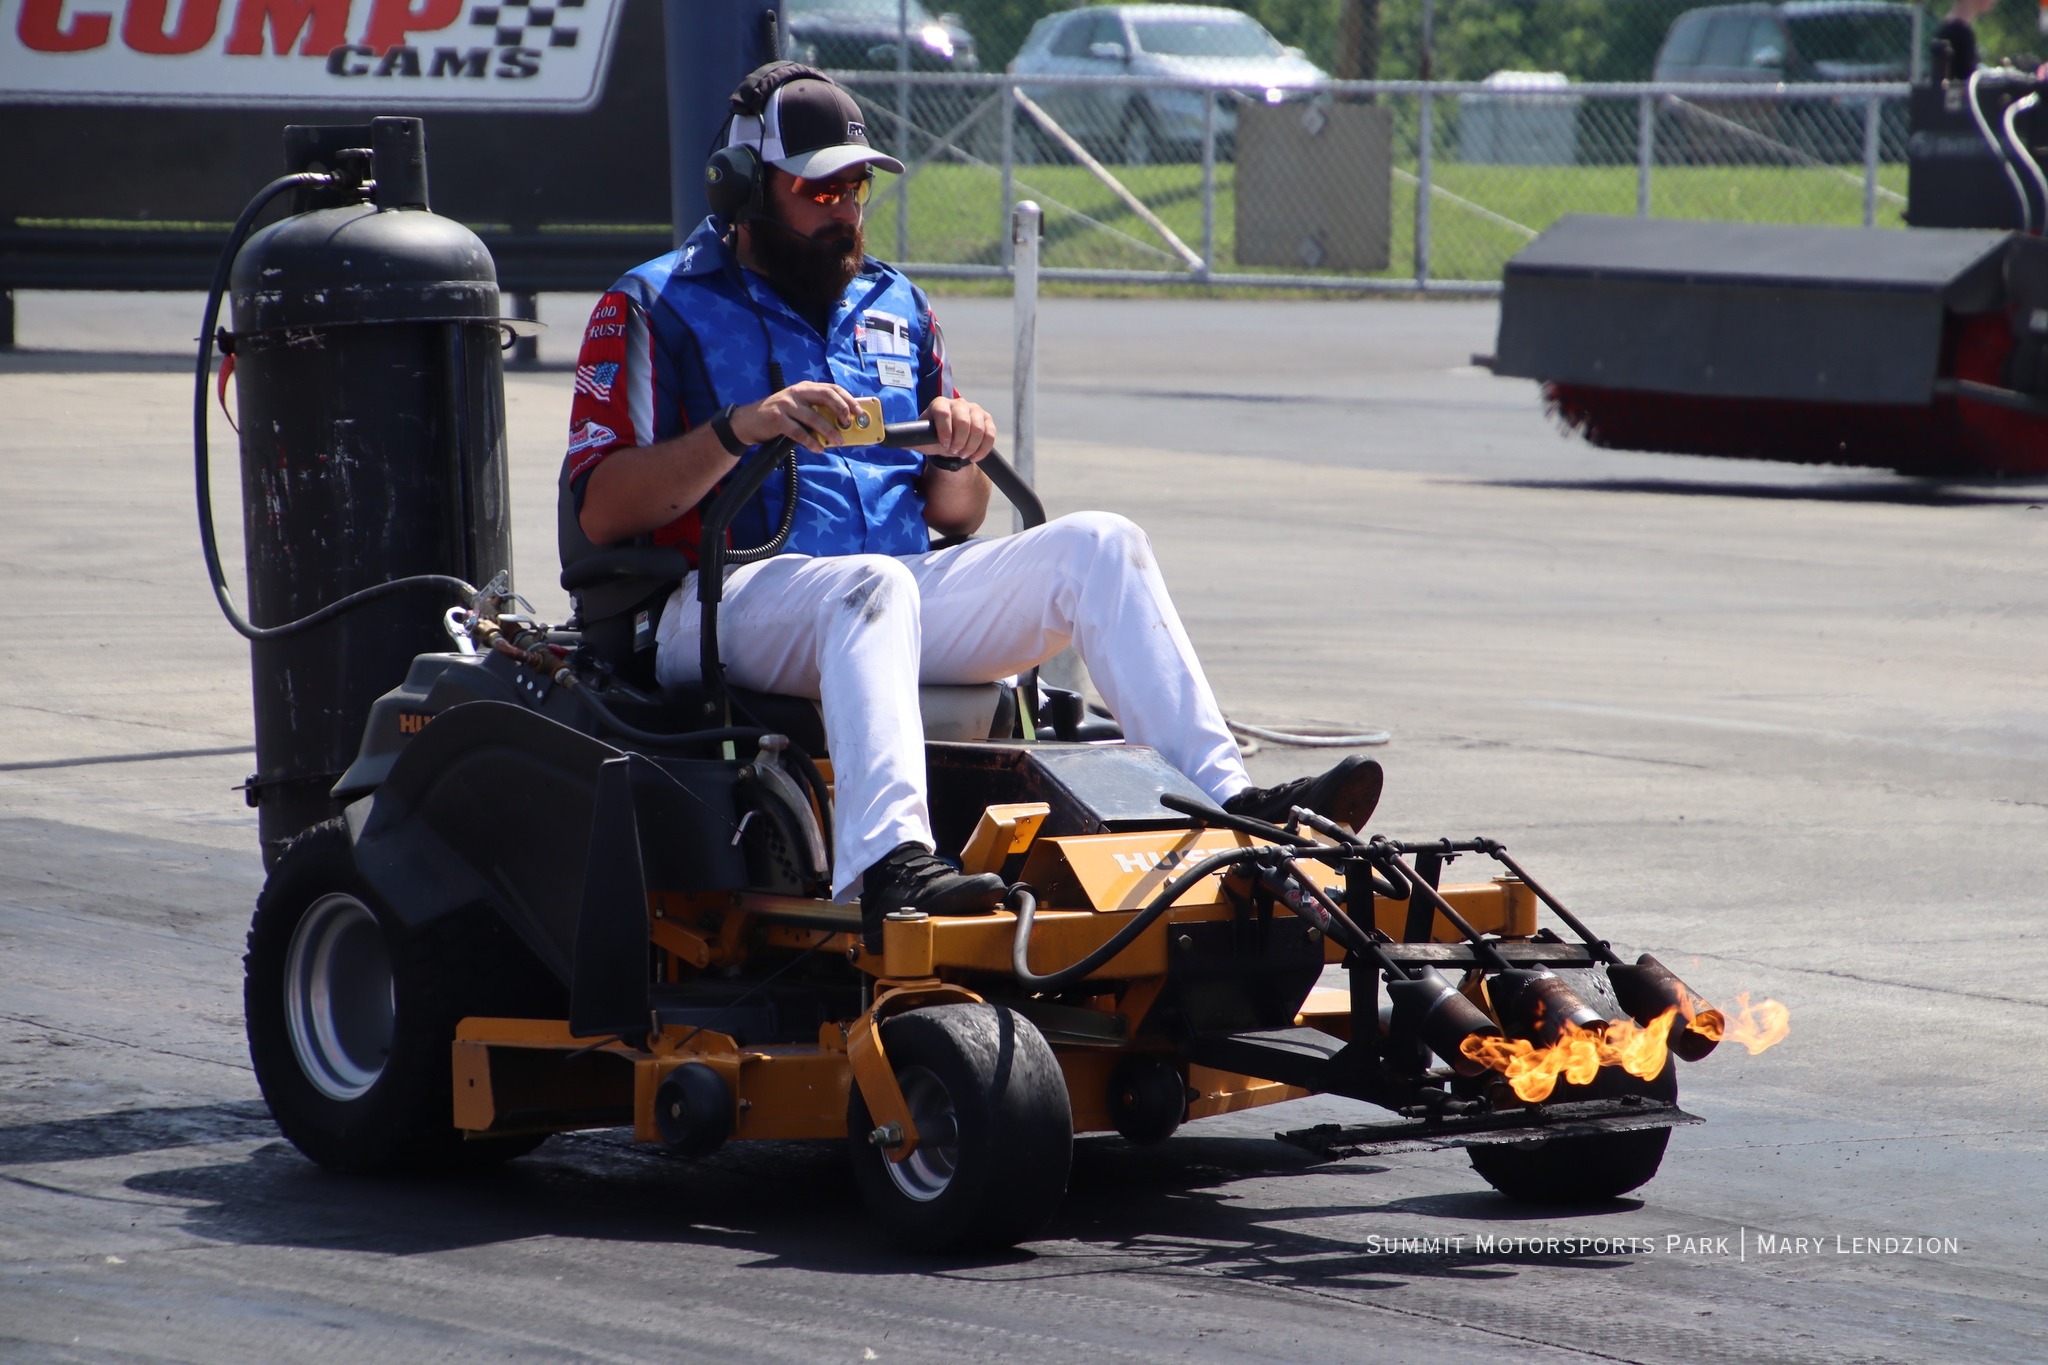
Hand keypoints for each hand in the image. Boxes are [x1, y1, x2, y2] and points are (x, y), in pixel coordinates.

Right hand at [733, 381, 858, 452]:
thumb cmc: (778, 416)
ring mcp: (786, 405)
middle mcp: (797, 392)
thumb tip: (841, 425)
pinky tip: (819, 448)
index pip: (831, 388)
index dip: (848, 399)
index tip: (858, 412)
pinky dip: (811, 442)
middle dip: (842, 410)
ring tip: (838, 441)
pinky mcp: (777, 419)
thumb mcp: (798, 407)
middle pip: (826, 396)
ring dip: (829, 431)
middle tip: (849, 424)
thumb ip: (816, 411)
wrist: (748, 421)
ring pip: (814, 417)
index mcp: (805, 388)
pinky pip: (799, 432)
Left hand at [917, 397, 996, 462]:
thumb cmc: (934, 438)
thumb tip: (900, 443)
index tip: (944, 445)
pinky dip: (983, 449)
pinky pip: (990, 434)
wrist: (950, 441)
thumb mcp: (922, 439)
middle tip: (954, 452)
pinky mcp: (987, 419)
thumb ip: (911, 440)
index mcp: (940, 404)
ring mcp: (975, 410)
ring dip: (971, 446)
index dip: (945, 430)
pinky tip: (974, 456)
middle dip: (959, 441)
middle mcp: (958, 403)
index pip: (943, 412)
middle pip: (963, 420)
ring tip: (963, 454)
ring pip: (978, 428)